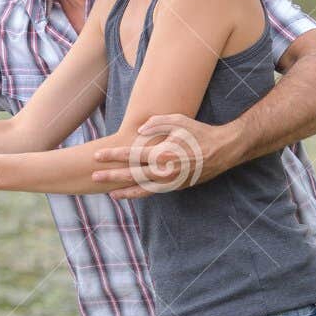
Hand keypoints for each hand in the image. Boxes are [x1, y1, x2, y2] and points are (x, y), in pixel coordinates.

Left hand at [91, 115, 238, 198]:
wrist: (222, 151)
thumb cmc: (199, 133)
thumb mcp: (179, 120)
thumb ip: (157, 123)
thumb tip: (138, 131)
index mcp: (162, 154)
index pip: (131, 155)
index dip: (113, 156)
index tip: (98, 156)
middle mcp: (164, 171)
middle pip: (131, 175)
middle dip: (111, 176)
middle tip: (93, 175)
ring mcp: (170, 182)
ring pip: (142, 190)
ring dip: (124, 191)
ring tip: (109, 192)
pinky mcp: (176, 187)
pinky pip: (153, 193)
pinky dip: (140, 194)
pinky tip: (129, 194)